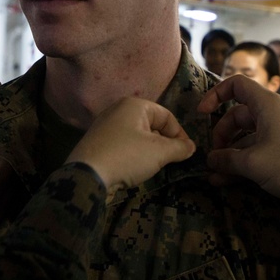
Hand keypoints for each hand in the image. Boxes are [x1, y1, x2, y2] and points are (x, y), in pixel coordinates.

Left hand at [66, 97, 195, 193]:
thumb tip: (191, 147)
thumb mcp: (160, 152)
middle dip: (164, 143)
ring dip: (149, 150)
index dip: (180, 134)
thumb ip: (180, 148)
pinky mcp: (97, 142)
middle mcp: (118, 110)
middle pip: (151, 125)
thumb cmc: (128, 156)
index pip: (166, 116)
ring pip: (137, 136)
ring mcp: (105, 126)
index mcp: (134, 105)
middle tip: (170, 161)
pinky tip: (134, 169)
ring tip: (153, 166)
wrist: (88, 174)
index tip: (186, 153)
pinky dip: (133, 155)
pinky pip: (123, 145)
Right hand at [197, 75, 279, 198]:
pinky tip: (224, 181)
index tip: (202, 113)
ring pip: (244, 137)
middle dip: (221, 135)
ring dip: (228, 154)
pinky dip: (240, 162)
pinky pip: (254, 150)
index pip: (237, 84)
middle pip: (237, 115)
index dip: (216, 94)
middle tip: (214, 156)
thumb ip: (227, 160)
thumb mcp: (253, 163)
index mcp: (266, 105)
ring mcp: (277, 132)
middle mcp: (272, 114)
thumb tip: (210, 160)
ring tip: (214, 175)